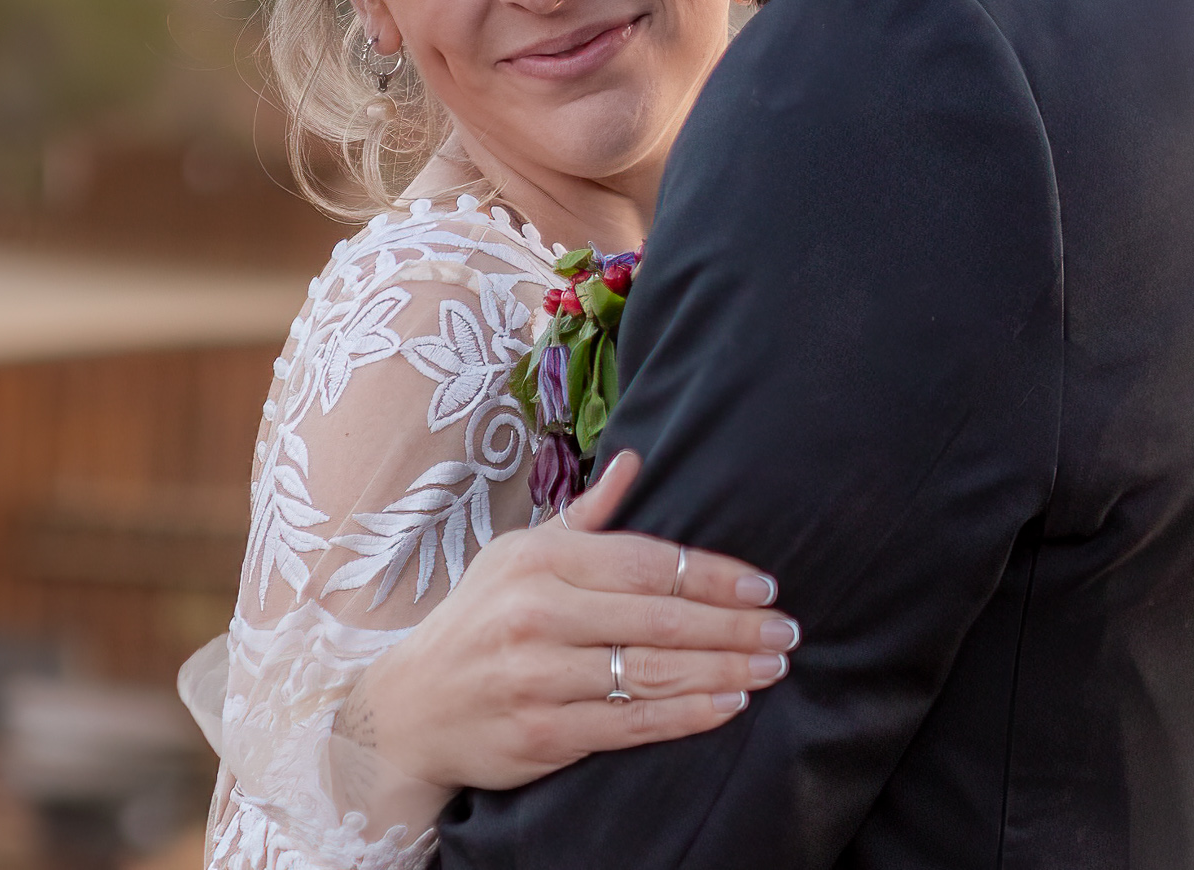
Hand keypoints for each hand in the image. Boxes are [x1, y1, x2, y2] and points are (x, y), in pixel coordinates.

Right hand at [348, 450, 797, 791]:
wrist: (407, 707)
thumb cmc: (475, 621)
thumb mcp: (517, 555)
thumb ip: (584, 517)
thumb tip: (634, 461)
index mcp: (540, 562)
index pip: (647, 562)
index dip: (714, 575)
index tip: (764, 587)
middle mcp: (538, 614)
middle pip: (661, 617)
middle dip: (735, 625)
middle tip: (786, 631)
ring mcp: (539, 676)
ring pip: (652, 671)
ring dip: (723, 670)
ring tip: (772, 667)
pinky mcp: (542, 732)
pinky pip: (631, 724)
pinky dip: (687, 715)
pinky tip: (729, 704)